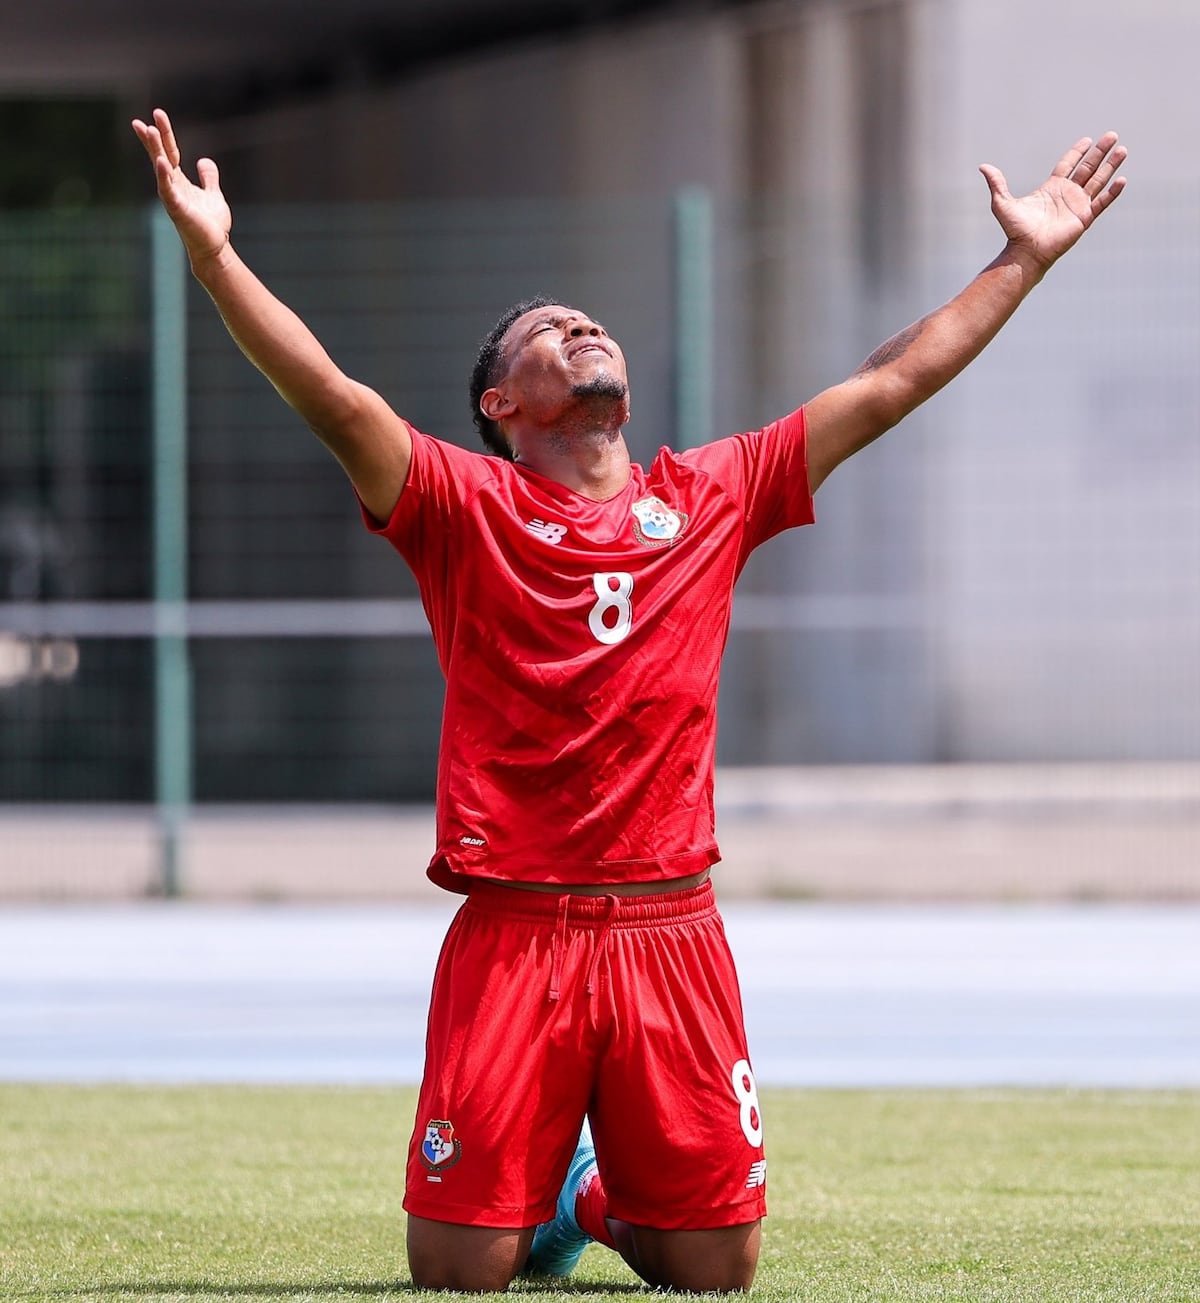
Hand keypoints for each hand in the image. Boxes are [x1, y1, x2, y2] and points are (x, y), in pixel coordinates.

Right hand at [131, 108, 230, 263]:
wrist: (214, 249)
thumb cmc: (211, 225)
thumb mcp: (213, 195)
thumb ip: (208, 178)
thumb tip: (204, 161)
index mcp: (180, 181)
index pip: (169, 151)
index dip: (164, 134)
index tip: (156, 114)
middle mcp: (172, 186)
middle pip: (162, 155)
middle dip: (156, 136)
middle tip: (149, 117)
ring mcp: (173, 197)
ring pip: (161, 168)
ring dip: (154, 149)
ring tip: (148, 130)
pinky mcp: (177, 209)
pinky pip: (167, 189)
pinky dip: (163, 175)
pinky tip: (161, 161)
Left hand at [980, 132, 1127, 272]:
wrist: (1026, 251)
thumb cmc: (1015, 230)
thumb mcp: (1002, 203)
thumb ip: (996, 183)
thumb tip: (982, 166)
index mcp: (1051, 188)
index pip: (1068, 165)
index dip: (1077, 152)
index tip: (1088, 140)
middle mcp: (1067, 195)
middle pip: (1087, 168)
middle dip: (1100, 152)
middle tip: (1112, 135)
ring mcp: (1077, 206)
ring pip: (1098, 181)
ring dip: (1111, 166)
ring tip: (1123, 150)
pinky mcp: (1084, 218)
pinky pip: (1102, 203)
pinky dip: (1112, 192)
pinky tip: (1122, 179)